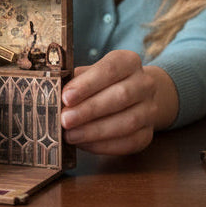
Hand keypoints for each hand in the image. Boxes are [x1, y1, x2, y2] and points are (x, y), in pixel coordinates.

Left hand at [60, 50, 177, 155]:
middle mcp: (145, 83)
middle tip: (64, 119)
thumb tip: (54, 92)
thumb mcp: (92, 72)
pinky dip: (104, 145)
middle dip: (89, 110)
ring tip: (70, 135)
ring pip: (126, 122)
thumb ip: (76, 80)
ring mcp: (150, 109)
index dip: (87, 84)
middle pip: (120, 96)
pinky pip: (128, 142)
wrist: (137, 96)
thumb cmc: (105, 82)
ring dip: (95, 131)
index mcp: (129, 61)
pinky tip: (84, 144)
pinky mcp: (148, 134)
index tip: (66, 96)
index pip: (110, 69)